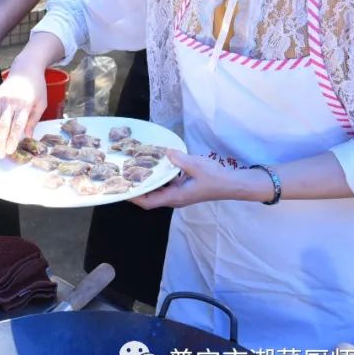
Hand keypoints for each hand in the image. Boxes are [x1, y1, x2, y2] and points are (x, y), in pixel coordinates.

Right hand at [0, 65, 46, 158]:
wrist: (26, 69)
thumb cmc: (37, 88)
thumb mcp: (41, 103)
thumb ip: (34, 120)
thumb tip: (28, 136)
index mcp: (25, 105)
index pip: (17, 126)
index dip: (12, 140)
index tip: (10, 151)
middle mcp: (11, 102)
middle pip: (3, 125)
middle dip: (0, 142)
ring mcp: (0, 99)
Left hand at [131, 151, 266, 208]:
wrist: (232, 184)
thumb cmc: (215, 178)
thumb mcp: (196, 166)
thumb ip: (179, 159)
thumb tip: (166, 152)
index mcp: (175, 197)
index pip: (148, 202)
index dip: (134, 198)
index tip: (121, 190)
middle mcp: (174, 198)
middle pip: (150, 197)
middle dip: (136, 189)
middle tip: (123, 176)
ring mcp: (179, 194)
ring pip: (158, 190)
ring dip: (147, 182)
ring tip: (134, 169)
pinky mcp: (183, 188)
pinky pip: (166, 184)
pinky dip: (158, 177)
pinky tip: (154, 165)